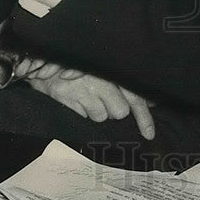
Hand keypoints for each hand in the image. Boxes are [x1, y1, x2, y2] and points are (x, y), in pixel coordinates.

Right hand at [24, 64, 155, 139]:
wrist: (48, 64)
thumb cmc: (83, 70)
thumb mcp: (106, 72)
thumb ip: (128, 87)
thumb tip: (151, 104)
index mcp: (112, 71)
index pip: (134, 98)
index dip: (144, 117)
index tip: (149, 135)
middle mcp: (99, 80)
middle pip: (120, 111)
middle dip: (114, 111)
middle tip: (105, 101)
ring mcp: (82, 89)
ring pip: (101, 117)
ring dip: (97, 112)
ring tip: (89, 98)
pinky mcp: (67, 97)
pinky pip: (83, 117)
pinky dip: (82, 112)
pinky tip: (78, 100)